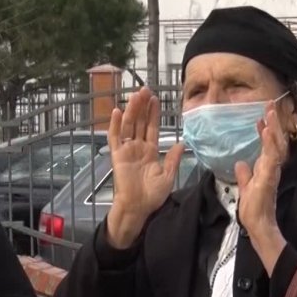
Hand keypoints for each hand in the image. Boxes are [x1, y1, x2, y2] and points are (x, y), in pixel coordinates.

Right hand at [105, 87, 183, 248]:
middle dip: (142, 106)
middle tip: (145, 89)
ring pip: (129, 125)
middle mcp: (138, 147)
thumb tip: (181, 143)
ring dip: (132, 110)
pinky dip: (115, 124)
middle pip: (140, 122)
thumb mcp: (168, 177)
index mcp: (150, 151)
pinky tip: (118, 111)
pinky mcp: (117, 155)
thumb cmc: (152, 196)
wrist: (137, 207)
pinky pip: (115, 137)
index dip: (153, 113)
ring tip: (135, 95)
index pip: (152, 128)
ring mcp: (126, 150)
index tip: (155, 99)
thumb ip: (173, 159)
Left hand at [234, 102, 288, 274]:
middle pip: (275, 141)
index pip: (267, 146)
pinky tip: (266, 131)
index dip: (265, 132)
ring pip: (275, 145)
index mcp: (266, 168)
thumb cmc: (253, 208)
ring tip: (269, 113)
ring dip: (273, 128)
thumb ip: (244, 175)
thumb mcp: (245, 186)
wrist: (257, 224)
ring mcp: (272, 171)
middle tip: (269, 106)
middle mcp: (272, 167)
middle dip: (273, 123)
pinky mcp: (269, 177)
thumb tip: (241, 164)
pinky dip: (269, 143)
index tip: (259, 119)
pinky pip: (271, 157)